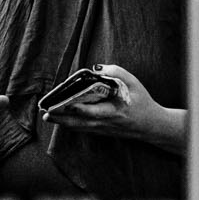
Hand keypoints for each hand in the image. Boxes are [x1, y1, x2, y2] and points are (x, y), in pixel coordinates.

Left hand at [44, 64, 171, 146]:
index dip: (80, 109)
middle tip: (45, 113)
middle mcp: (107, 123)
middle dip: (62, 118)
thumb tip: (95, 68)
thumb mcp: (134, 84)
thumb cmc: (143, 102)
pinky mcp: (102, 132)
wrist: (153, 126)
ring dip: (62, 122)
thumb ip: (116, 73)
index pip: (94, 112)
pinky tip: (60, 120)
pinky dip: (71, 125)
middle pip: (80, 122)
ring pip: (79, 127)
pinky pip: (83, 129)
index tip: (67, 104)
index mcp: (116, 111)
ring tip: (47, 116)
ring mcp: (104, 129)